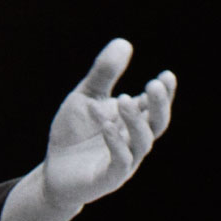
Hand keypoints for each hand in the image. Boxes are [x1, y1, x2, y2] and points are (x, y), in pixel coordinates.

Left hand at [43, 39, 175, 210]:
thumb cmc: (74, 132)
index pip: (154, 105)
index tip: (167, 75)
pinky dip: (116, 143)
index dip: (164, 92)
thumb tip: (124, 42)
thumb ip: (103, 74)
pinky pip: (120, 162)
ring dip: (135, 121)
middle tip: (155, 85)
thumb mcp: (86, 97)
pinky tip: (108, 124)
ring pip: (141, 142)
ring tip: (123, 99)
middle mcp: (133, 140)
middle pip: (157, 124)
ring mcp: (124, 161)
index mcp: (131, 121)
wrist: (53, 169)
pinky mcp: (108, 178)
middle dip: (158, 105)